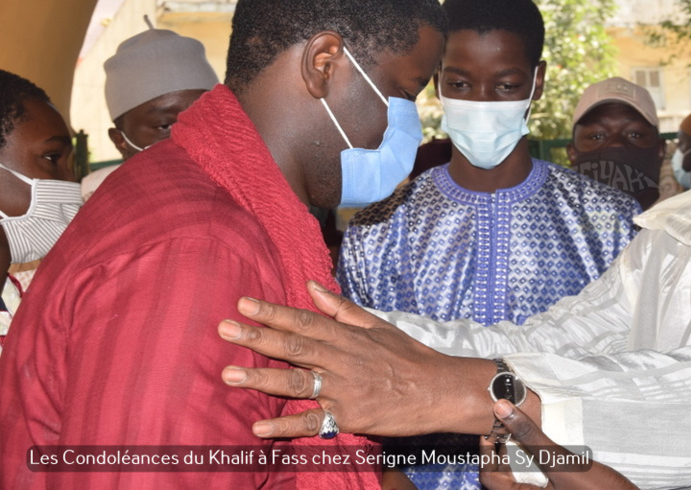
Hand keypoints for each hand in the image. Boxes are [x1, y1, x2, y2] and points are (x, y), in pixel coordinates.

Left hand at [218, 281, 495, 438]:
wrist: (440, 390)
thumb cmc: (409, 356)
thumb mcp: (377, 325)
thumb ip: (341, 308)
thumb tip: (310, 286)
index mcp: (347, 337)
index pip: (304, 320)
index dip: (273, 312)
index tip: (244, 303)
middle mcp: (342, 360)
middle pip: (293, 347)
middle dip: (257, 338)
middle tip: (225, 329)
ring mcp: (343, 390)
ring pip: (296, 383)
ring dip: (261, 380)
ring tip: (229, 375)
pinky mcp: (348, 418)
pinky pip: (312, 423)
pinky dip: (286, 427)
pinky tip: (258, 430)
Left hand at [479, 400, 637, 489]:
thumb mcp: (562, 462)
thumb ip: (531, 437)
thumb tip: (502, 409)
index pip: (488, 477)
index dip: (485, 450)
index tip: (492, 425)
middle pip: (501, 476)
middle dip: (502, 448)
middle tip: (508, 422)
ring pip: (519, 475)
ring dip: (519, 452)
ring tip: (525, 428)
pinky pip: (537, 476)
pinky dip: (535, 458)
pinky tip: (545, 443)